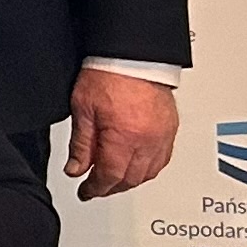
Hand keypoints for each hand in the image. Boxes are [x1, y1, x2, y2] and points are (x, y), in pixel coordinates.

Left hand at [64, 68, 178, 199]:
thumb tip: (76, 169)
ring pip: (149, 173)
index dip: (96, 188)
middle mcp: (148, 140)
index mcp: (125, 136)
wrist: (132, 55)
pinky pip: (163, 159)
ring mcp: (163, 135)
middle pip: (131, 179)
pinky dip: (148, 169)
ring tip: (113, 179)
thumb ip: (81, 144)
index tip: (86, 192)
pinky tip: (136, 167)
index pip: (110, 176)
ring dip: (130, 181)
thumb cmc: (108, 74)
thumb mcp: (83, 108)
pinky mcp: (171, 128)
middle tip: (96, 188)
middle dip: (111, 187)